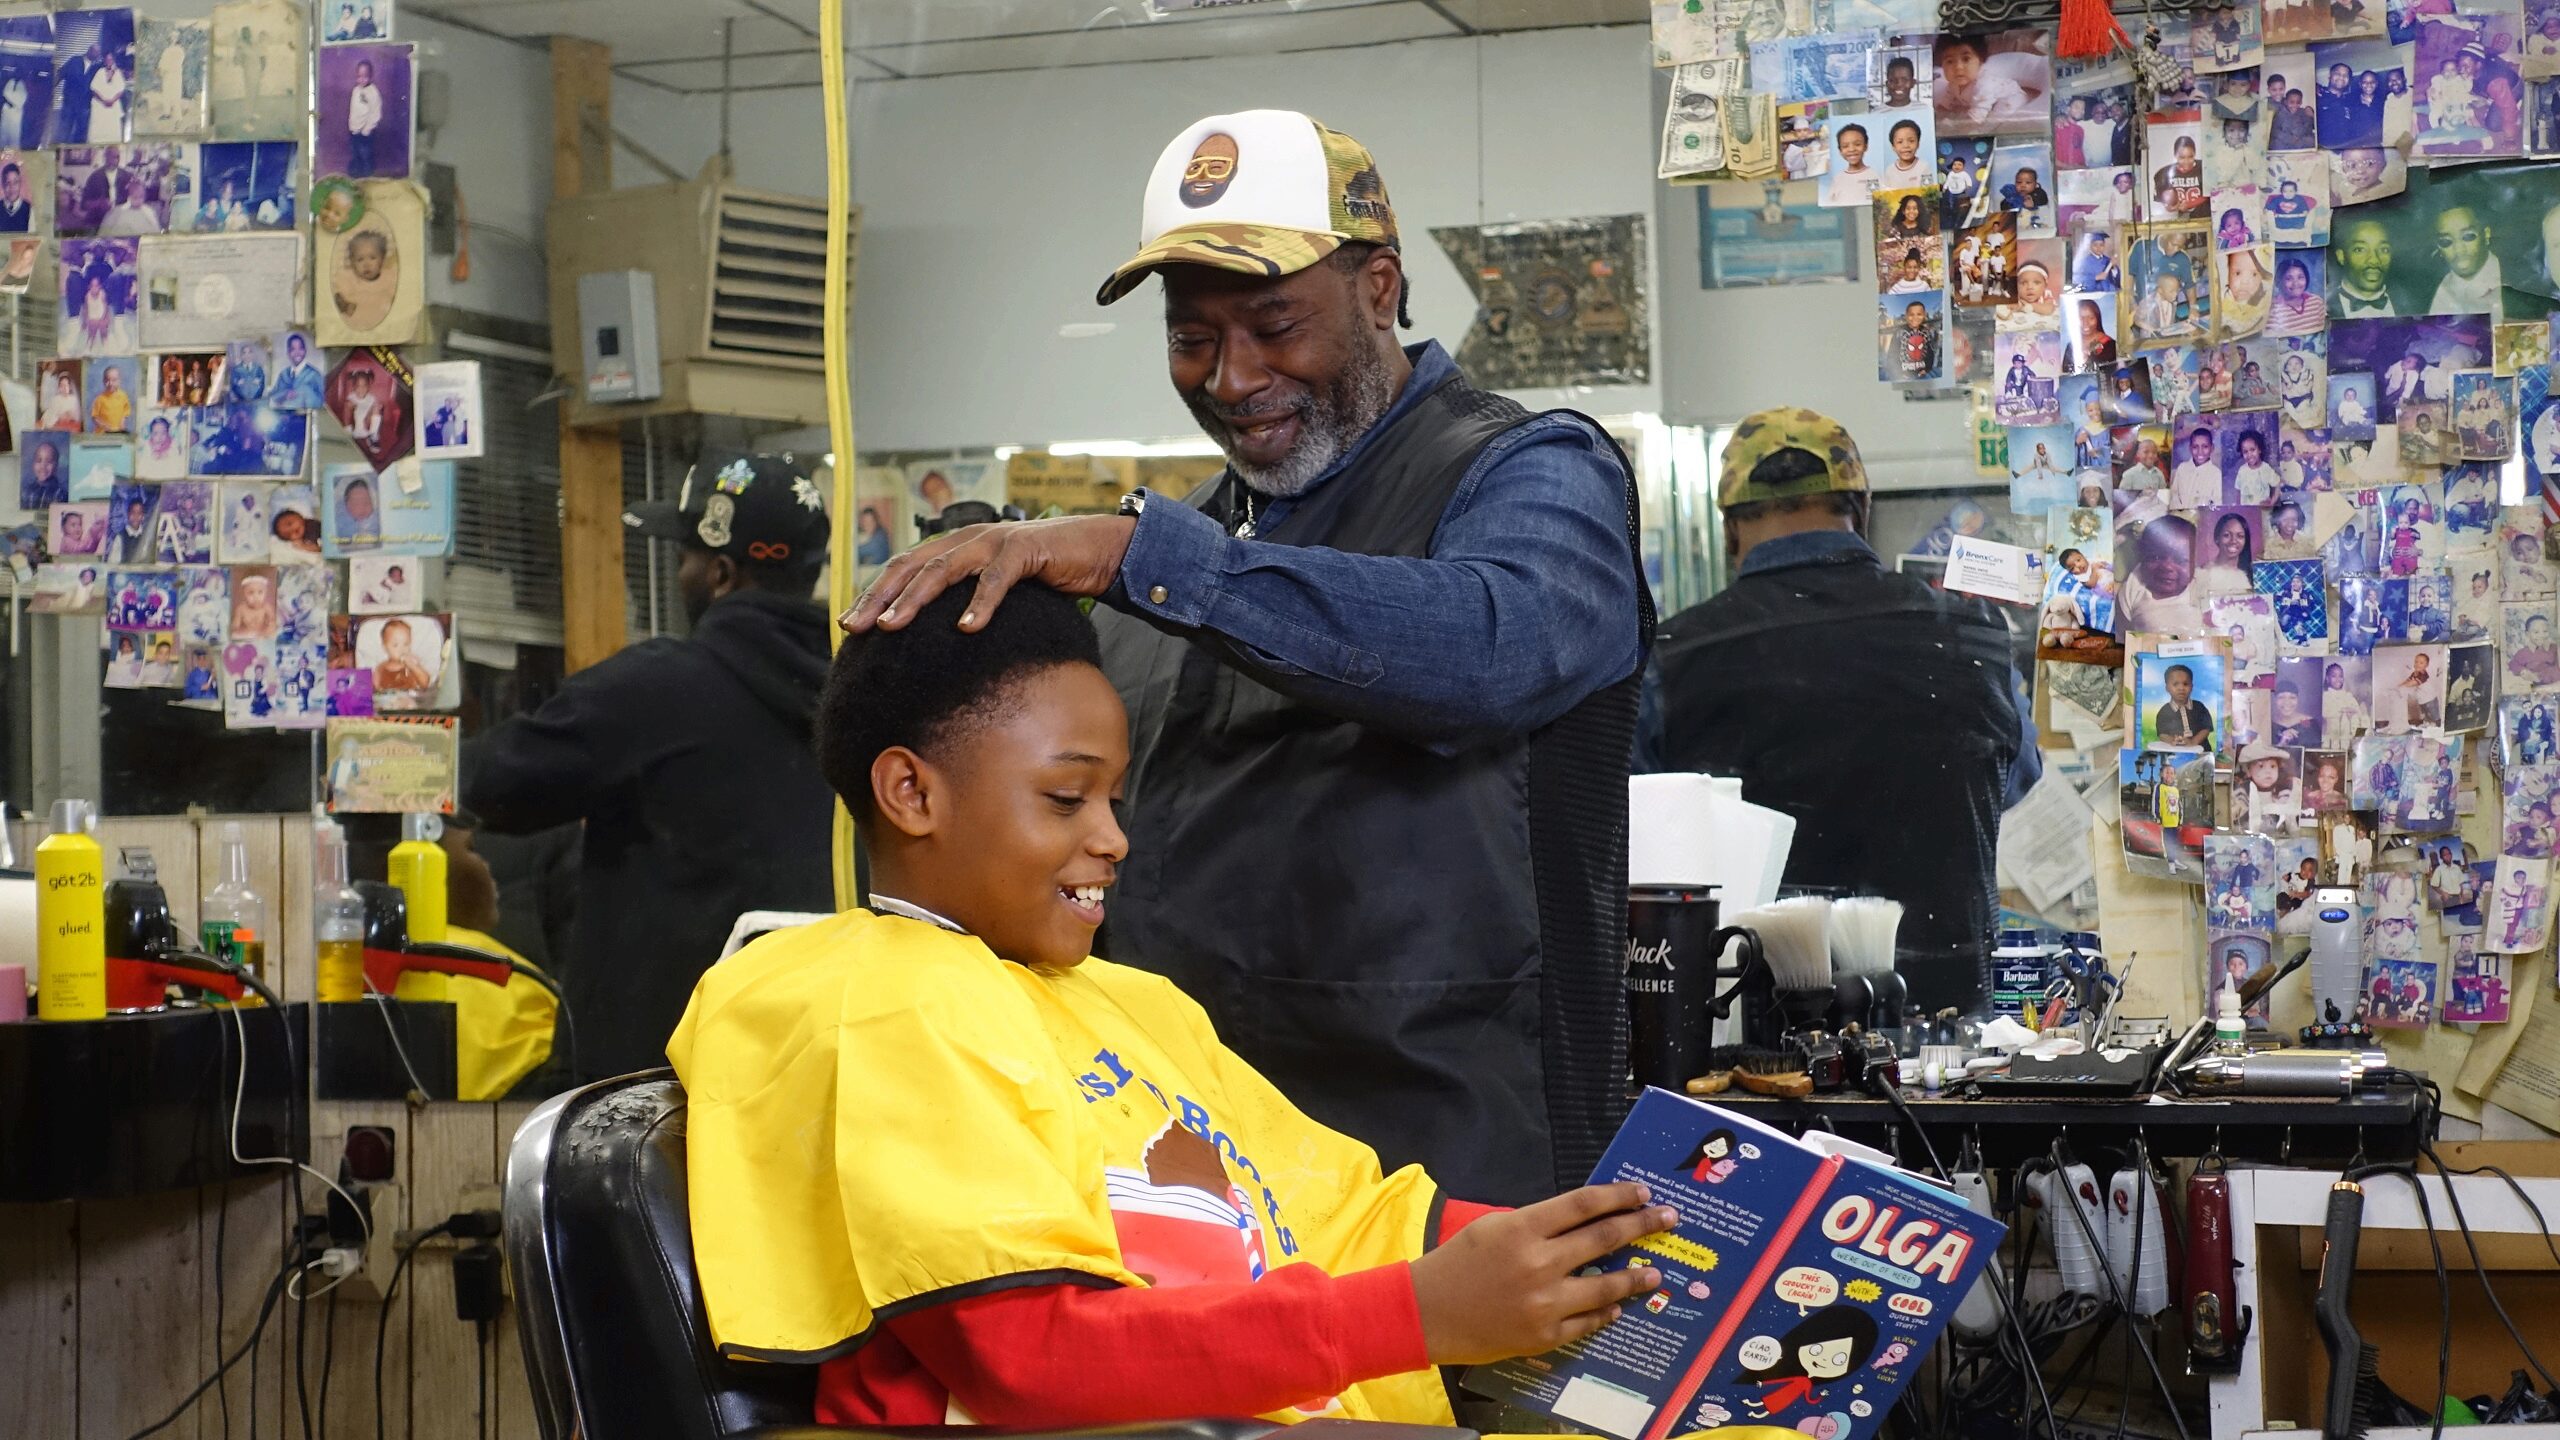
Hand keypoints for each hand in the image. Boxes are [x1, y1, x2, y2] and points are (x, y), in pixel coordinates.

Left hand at [840, 514, 1138, 634]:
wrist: (1096, 551)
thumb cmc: (1046, 577)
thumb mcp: (997, 591)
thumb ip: (967, 602)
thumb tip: (940, 640)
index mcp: (957, 546)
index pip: (904, 567)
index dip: (874, 593)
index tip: (848, 624)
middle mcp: (969, 538)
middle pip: (912, 565)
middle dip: (880, 597)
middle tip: (855, 627)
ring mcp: (995, 542)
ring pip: (944, 568)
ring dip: (915, 597)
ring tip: (893, 625)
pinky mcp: (1026, 551)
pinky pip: (997, 579)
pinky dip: (980, 603)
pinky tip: (967, 628)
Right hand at [1408, 1181, 1676, 1366]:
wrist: (1428, 1313)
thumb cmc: (1458, 1263)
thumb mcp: (1493, 1227)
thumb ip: (1537, 1224)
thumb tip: (1583, 1221)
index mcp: (1524, 1228)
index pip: (1584, 1204)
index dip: (1618, 1195)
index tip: (1643, 1192)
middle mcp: (1539, 1263)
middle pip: (1604, 1238)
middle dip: (1642, 1225)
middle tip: (1667, 1218)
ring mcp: (1545, 1303)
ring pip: (1606, 1287)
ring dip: (1636, 1277)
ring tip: (1655, 1273)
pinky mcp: (1545, 1335)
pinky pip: (1587, 1322)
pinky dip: (1605, 1312)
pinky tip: (1618, 1306)